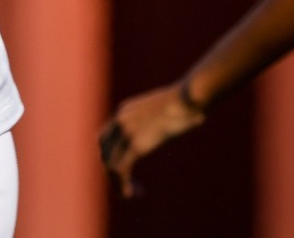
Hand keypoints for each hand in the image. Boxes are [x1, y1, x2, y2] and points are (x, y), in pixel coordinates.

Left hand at [98, 82, 206, 197]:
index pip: (105, 138)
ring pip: (109, 163)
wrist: (189, 97)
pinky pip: (120, 169)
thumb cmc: (186, 102)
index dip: (111, 156)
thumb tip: (178, 124)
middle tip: (129, 185)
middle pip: (104, 151)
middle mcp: (119, 120)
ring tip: (129, 194)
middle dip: (112, 171)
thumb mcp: (165, 108)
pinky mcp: (136, 144)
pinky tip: (131, 194)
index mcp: (124, 111)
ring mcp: (126, 132)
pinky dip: (122, 185)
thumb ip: (160, 119)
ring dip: (117, 182)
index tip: (126, 169)